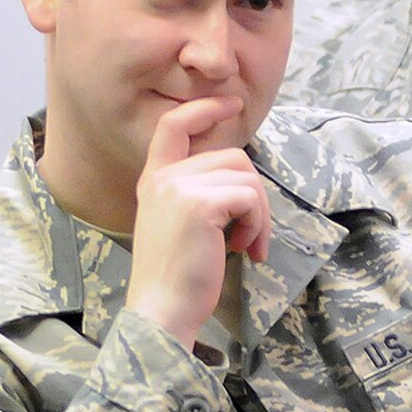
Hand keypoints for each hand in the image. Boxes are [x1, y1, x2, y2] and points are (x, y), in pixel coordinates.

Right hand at [124, 97, 270, 348]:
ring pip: (246, 176)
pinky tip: (245, 250)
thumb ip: (194, 193)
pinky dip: (258, 224)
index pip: (172, 125)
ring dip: (258, 213)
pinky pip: (249, 198)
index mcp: (153, 180)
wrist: (162, 308)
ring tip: (247, 244)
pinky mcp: (199, 204)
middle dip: (253, 194)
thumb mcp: (177, 223)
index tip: (231, 103)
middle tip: (251, 233)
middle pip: (232, 156)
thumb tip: (240, 175)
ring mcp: (178, 188)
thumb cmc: (175, 276)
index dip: (203, 109)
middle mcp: (162, 178)